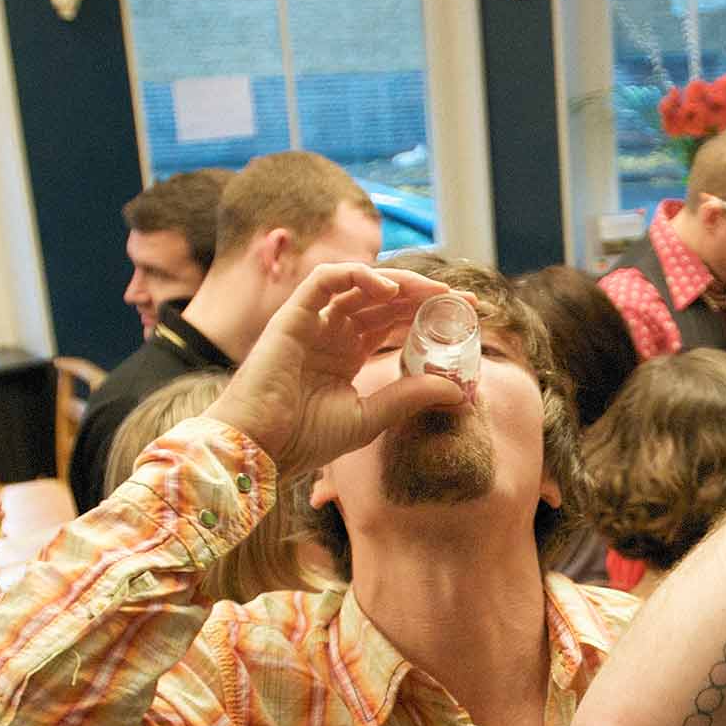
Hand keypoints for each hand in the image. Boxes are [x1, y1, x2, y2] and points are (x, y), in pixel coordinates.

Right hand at [202, 263, 462, 472]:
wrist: (259, 449)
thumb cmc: (305, 439)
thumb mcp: (371, 417)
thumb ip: (409, 397)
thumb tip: (458, 389)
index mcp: (347, 354)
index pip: (393, 321)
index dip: (427, 313)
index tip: (466, 316)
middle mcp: (331, 332)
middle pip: (383, 299)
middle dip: (424, 294)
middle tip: (463, 299)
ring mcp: (312, 321)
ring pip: (360, 284)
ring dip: (400, 282)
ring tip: (435, 292)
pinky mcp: (292, 315)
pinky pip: (326, 279)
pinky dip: (358, 276)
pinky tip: (390, 291)